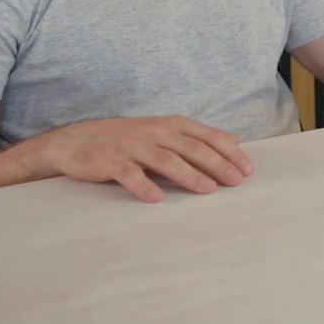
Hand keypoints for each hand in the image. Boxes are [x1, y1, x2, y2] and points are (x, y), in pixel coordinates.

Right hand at [23, 117, 254, 202]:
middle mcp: (154, 132)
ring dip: (188, 175)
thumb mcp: (164, 133)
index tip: (247, 170)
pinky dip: (144, 186)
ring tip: (208, 190)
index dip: (229, 152)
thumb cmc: (127, 140)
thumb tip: (234, 141)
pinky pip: (129, 174)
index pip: (207, 137)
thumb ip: (197, 137)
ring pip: (165, 160)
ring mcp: (132, 145)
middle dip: (217, 164)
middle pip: (191, 148)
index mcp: (170, 125)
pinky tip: (157, 198)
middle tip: (236, 182)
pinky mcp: (110, 160)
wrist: (76, 141)